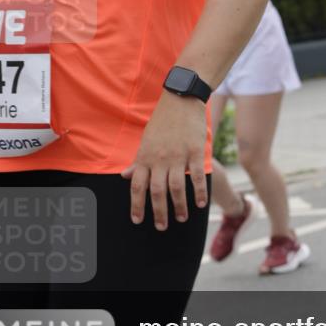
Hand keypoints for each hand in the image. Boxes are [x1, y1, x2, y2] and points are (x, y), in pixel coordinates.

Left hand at [121, 93, 207, 230]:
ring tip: (181, 218)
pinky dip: (199, 192)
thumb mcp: (146, 140)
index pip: (137, 186)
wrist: (181, 99)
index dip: (136, 205)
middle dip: (158, 212)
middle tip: (161, 226)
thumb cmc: (162, 121)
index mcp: (145, 156)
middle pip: (157, 192)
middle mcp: (160, 159)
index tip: (137, 220)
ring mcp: (178, 155)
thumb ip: (138, 161)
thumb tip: (125, 176)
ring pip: (176, 187)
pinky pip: (197, 176)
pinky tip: (201, 203)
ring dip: (179, 206)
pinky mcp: (195, 151)